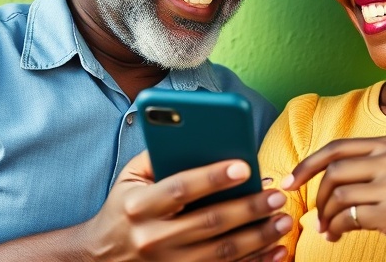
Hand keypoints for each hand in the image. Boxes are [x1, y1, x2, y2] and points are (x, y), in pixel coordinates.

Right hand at [80, 151, 290, 260]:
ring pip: (222, 253)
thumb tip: (197, 135)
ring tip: (284, 220)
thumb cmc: (123, 208)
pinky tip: (277, 251)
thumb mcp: (129, 178)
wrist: (101, 258)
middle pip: (209, 223)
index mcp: (139, 206)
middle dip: (248, 208)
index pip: (180, 189)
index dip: (213, 177)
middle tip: (276, 196)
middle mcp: (152, 238)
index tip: (245, 167)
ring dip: (258, 237)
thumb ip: (158, 155)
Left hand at [281, 136, 385, 261]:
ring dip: (325, 216)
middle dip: (316, 196)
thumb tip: (321, 179)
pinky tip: (337, 236)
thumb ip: (367, 168)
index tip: (288, 181)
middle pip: (333, 171)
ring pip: (337, 195)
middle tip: (315, 216)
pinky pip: (347, 218)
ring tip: (328, 230)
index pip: (336, 147)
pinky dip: (335, 228)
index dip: (307, 164)